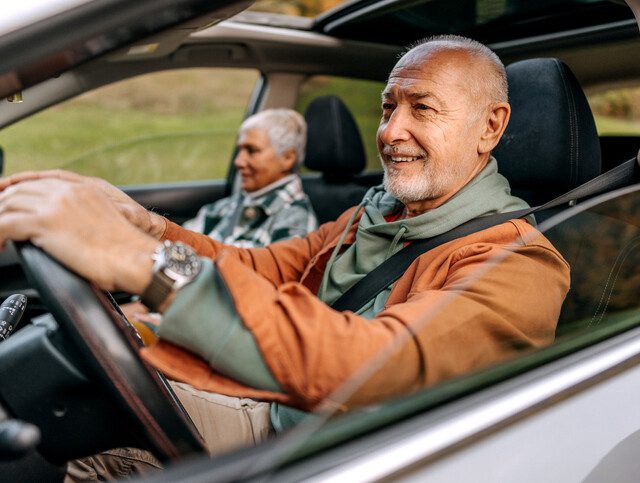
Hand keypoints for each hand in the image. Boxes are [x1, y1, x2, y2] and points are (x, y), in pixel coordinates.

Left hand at [0, 178, 158, 292]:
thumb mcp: (106, 221)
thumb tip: (71, 231)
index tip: (6, 197)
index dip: (18, 188)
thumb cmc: (127, 251)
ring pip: (8, 205)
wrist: (136, 257)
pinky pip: (4, 224)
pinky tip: (0, 246)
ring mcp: (56, 205)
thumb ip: (85, 216)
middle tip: (0, 223)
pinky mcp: (46, 223)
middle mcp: (68, 192)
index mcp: (84, 189)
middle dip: (3, 204)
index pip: (40, 180)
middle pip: (20, 190)